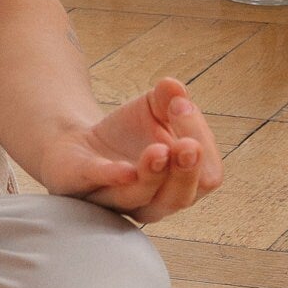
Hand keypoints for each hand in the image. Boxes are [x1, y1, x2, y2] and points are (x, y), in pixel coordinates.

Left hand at [37, 77, 223, 222]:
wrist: (79, 142)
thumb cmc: (127, 132)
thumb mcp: (153, 107)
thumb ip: (168, 97)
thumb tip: (175, 87)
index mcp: (181, 183)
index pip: (207, 174)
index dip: (201, 142)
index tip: (181, 106)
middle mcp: (155, 200)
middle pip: (182, 196)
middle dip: (186, 171)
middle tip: (188, 146)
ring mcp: (118, 198)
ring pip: (143, 197)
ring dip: (153, 174)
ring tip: (158, 151)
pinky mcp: (84, 184)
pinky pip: (101, 184)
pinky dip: (114, 177)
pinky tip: (126, 170)